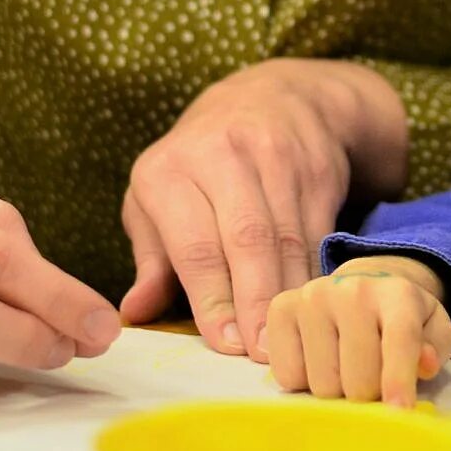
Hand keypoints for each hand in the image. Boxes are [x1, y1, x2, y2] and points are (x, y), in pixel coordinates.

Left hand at [119, 59, 406, 359]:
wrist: (273, 98)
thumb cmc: (198, 165)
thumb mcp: (158, 198)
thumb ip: (152, 258)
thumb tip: (134, 313)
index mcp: (169, 168)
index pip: (193, 244)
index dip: (211, 298)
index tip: (225, 345)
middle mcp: (222, 154)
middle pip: (246, 239)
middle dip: (255, 301)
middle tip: (262, 353)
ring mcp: (275, 157)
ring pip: (286, 238)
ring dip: (288, 295)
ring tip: (288, 342)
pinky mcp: (316, 167)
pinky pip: (316, 230)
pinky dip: (314, 273)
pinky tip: (311, 307)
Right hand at [266, 257, 450, 407]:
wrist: (359, 287)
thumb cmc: (399, 319)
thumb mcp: (432, 330)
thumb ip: (436, 348)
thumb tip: (424, 364)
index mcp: (398, 293)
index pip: (400, 339)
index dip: (399, 379)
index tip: (398, 414)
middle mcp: (352, 289)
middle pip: (359, 379)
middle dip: (368, 396)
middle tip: (372, 383)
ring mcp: (312, 297)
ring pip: (323, 384)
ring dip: (337, 392)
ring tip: (345, 369)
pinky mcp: (281, 308)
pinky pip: (288, 376)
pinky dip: (304, 382)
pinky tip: (318, 360)